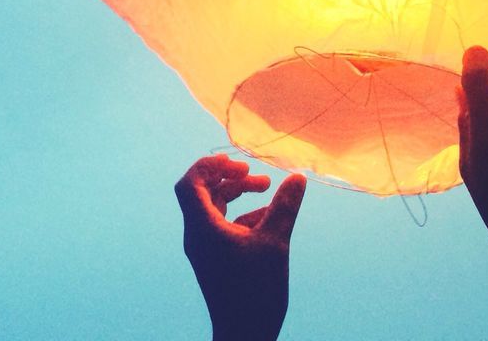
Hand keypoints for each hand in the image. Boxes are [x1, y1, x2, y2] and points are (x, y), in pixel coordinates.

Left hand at [175, 154, 306, 340]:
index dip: (209, 165)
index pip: (190, 184)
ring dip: (237, 194)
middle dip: (228, 177)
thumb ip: (285, 206)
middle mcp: (198, 236)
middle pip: (202, 192)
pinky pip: (223, 226)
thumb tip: (297, 177)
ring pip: (214, 209)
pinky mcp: (216, 260)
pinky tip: (267, 218)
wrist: (245, 335)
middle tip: (255, 175)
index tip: (238, 163)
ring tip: (267, 189)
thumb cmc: (255, 291)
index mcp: (202, 228)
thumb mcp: (275, 242)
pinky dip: (242, 215)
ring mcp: (205, 249)